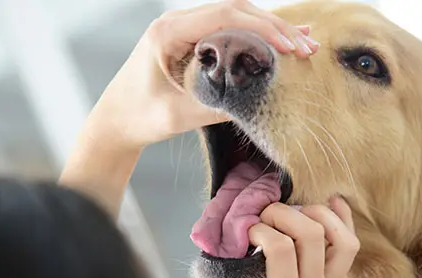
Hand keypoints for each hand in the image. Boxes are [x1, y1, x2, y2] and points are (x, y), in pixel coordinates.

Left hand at [89, 0, 318, 148]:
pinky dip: (253, 36)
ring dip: (268, 29)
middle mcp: (175, 23)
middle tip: (306, 47)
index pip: (225, 15)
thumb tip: (258, 100)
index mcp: (167, 33)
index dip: (263, 27)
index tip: (290, 46)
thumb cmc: (138, 118)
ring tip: (302, 43)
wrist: (114, 122)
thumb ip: (216, 106)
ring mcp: (182, 29)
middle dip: (274, 27)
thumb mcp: (178, 116)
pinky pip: (226, 30)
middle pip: (234, 10)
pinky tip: (278, 41)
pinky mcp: (188, 41)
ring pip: (234, 17)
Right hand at [198, 197, 358, 277]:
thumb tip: (208, 255)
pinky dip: (342, 222)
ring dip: (318, 214)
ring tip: (292, 210)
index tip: (243, 232)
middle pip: (312, 234)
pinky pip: (347, 250)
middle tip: (262, 216)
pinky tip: (330, 203)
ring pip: (340, 239)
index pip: (282, 249)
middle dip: (284, 213)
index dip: (260, 230)